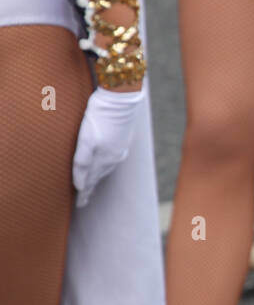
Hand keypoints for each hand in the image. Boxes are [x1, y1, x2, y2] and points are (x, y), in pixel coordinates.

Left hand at [73, 87, 145, 208]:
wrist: (121, 99)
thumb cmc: (98, 118)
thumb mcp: (86, 140)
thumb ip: (82, 163)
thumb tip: (80, 186)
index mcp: (103, 159)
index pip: (91, 181)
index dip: (84, 193)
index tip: (80, 205)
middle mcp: (114, 157)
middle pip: (99, 177)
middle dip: (91, 188)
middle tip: (85, 200)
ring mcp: (120, 148)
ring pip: (107, 168)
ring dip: (99, 177)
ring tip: (93, 184)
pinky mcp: (123, 139)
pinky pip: (113, 159)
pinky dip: (106, 166)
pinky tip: (106, 163)